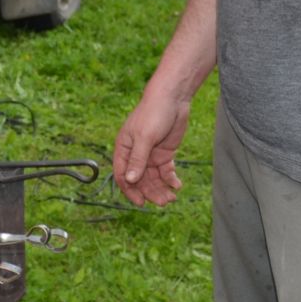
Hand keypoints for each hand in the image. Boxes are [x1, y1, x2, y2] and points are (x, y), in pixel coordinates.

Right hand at [112, 90, 190, 205]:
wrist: (173, 99)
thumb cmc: (154, 113)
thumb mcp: (145, 137)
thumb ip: (138, 159)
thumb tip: (130, 180)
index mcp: (124, 148)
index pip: (123, 174)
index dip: (130, 190)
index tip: (141, 202)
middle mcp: (136, 154)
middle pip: (140, 180)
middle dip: (151, 192)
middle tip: (164, 202)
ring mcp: (150, 155)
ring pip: (153, 178)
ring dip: (161, 189)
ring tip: (172, 198)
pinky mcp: (164, 154)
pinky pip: (165, 172)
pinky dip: (170, 180)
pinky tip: (177, 185)